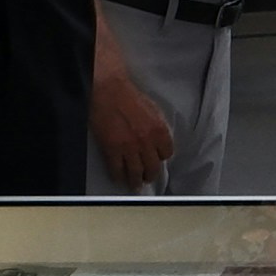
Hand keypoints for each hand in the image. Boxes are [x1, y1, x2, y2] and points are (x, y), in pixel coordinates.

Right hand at [93, 49, 177, 188]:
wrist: (109, 91)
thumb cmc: (129, 96)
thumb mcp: (153, 110)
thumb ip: (157, 127)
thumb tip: (157, 139)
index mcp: (159, 131)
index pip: (166, 153)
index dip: (161, 157)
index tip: (157, 159)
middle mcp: (147, 142)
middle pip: (152, 167)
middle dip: (150, 174)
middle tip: (147, 178)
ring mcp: (129, 148)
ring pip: (135, 172)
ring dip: (135, 181)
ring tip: (134, 184)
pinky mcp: (112, 150)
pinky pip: (117, 169)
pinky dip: (118, 176)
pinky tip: (118, 178)